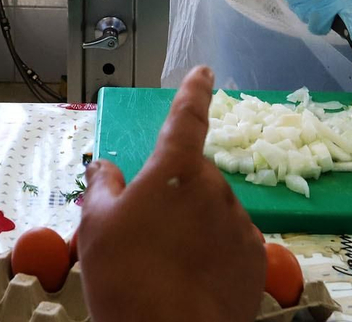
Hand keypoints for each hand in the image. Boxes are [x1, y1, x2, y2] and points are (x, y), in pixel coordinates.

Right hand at [76, 67, 265, 321]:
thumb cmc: (126, 277)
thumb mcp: (95, 228)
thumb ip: (103, 187)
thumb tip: (105, 166)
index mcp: (176, 169)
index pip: (187, 117)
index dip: (194, 91)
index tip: (204, 72)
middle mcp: (215, 187)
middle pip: (194, 177)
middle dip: (175, 194)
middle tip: (146, 231)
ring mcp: (240, 223)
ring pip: (213, 211)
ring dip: (194, 225)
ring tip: (165, 265)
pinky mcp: (256, 258)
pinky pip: (231, 241)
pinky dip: (214, 251)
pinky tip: (192, 279)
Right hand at [278, 0, 351, 61]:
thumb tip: (345, 17)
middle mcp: (322, 4)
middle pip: (323, 28)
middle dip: (325, 20)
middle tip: (326, 4)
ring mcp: (303, 4)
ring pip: (310, 21)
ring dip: (314, 12)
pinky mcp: (290, 1)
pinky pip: (299, 12)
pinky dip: (304, 5)